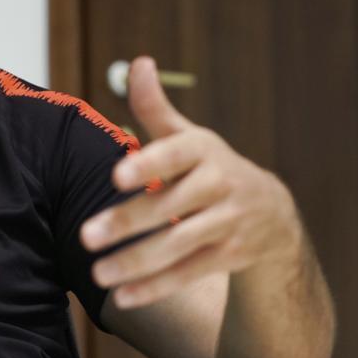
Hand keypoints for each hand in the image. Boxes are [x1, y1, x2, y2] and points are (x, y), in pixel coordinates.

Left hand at [80, 57, 301, 308]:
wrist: (272, 216)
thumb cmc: (208, 168)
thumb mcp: (186, 137)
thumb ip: (154, 108)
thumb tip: (138, 62)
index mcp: (203, 151)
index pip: (175, 155)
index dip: (148, 164)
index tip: (116, 174)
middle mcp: (219, 186)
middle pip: (168, 208)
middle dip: (126, 223)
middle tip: (85, 236)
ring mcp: (228, 224)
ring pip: (178, 246)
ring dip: (136, 263)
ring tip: (97, 273)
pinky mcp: (230, 257)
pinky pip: (190, 274)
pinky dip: (156, 287)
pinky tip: (123, 296)